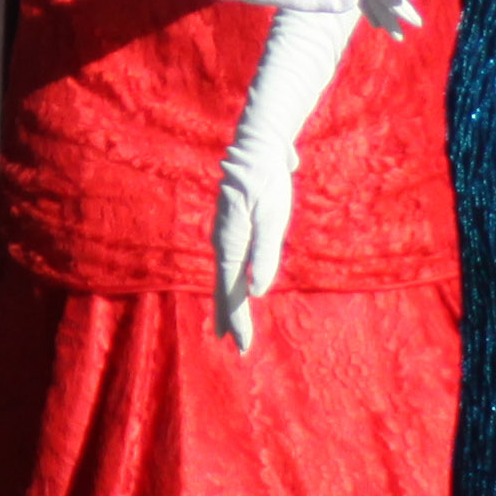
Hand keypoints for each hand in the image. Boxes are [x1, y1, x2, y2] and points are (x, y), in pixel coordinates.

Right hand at [214, 136, 295, 350]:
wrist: (258, 149)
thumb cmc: (268, 182)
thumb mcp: (273, 217)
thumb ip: (265, 254)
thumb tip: (256, 292)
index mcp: (230, 243)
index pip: (232, 291)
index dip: (237, 319)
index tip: (242, 346)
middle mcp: (222, 242)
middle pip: (224, 288)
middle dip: (230, 318)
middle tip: (237, 347)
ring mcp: (225, 235)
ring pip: (224, 277)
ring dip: (228, 304)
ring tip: (228, 328)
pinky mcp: (232, 228)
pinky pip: (229, 264)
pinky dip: (230, 284)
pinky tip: (234, 289)